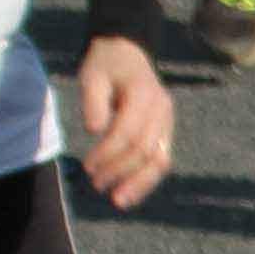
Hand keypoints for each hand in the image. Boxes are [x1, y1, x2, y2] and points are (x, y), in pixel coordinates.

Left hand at [72, 34, 171, 210]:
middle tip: (96, 185)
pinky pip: (160, 159)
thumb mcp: (92, 75)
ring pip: (160, 160)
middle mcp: (162, 110)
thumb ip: (93, 101)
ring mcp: (167, 122)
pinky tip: (131, 191)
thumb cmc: (105, 64)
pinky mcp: (165, 131)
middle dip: (120, 171)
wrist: (128, 52)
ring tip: (119, 200)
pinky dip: (146, 178)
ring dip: (139, 183)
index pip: (128, 133)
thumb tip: (95, 131)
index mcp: (144, 94)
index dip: (107, 153)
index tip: (87, 166)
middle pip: (145, 150)